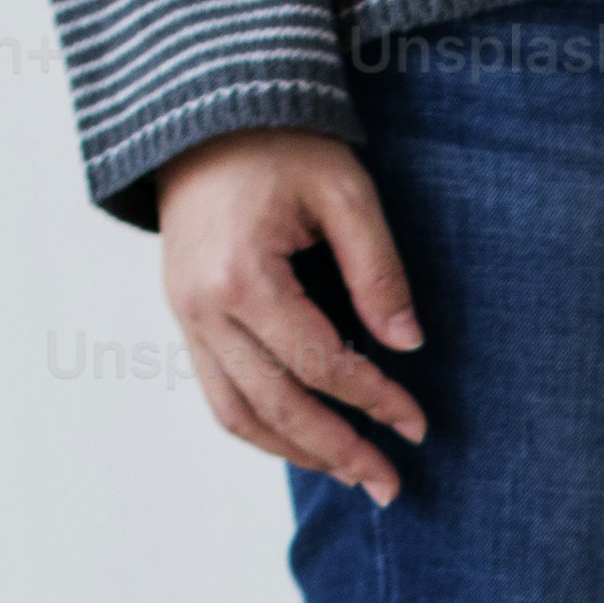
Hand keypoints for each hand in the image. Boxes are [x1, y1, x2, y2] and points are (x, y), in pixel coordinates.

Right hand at [157, 128, 428, 502]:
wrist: (203, 117)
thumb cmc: (280, 144)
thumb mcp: (345, 193)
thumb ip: (378, 272)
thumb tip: (407, 346)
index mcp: (242, 277)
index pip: (320, 364)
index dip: (374, 401)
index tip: (420, 426)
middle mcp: (202, 308)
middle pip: (276, 406)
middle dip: (338, 452)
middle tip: (390, 485)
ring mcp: (184, 316)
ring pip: (237, 414)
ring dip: (296, 453)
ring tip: (352, 474)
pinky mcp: (183, 318)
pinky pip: (218, 392)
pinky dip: (262, 427)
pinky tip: (306, 441)